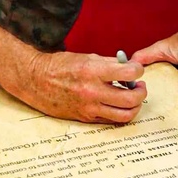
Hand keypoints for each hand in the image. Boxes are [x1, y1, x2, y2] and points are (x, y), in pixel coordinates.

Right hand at [14, 49, 145, 123]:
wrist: (35, 80)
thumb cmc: (59, 66)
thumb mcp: (86, 57)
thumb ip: (109, 63)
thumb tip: (128, 68)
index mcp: (93, 71)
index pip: (129, 73)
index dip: (139, 70)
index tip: (137, 69)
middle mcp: (92, 91)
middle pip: (131, 98)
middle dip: (141, 92)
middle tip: (139, 86)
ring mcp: (89, 107)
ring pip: (125, 115)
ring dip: (134, 106)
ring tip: (131, 97)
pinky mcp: (85, 118)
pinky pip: (110, 120)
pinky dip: (119, 113)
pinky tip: (117, 104)